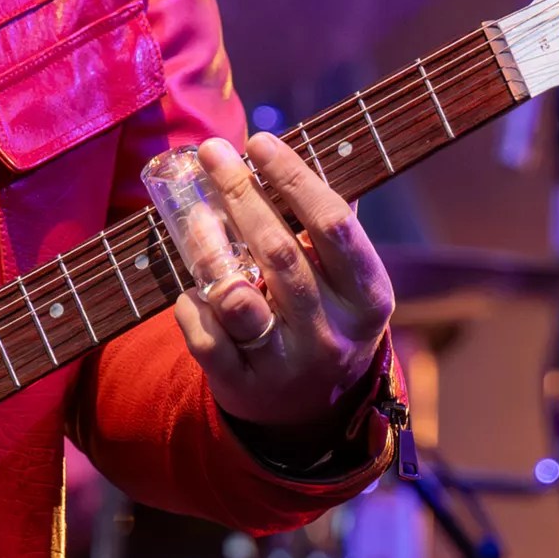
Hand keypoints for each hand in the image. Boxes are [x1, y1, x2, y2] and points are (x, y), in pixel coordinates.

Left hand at [168, 133, 395, 434]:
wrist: (314, 415)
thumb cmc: (327, 320)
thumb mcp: (349, 282)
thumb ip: (330, 228)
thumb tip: (298, 155)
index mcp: (367, 297)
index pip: (332, 225)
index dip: (294, 178)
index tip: (260, 142)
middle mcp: (330, 332)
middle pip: (279, 252)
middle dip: (240, 194)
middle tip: (213, 153)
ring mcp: (286, 363)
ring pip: (237, 298)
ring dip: (208, 251)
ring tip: (193, 217)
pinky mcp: (243, 387)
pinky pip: (205, 338)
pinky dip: (191, 304)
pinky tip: (191, 285)